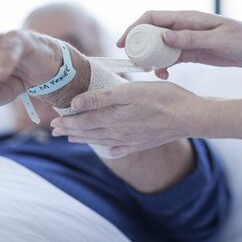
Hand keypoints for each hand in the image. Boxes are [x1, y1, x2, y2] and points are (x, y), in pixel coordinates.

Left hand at [50, 81, 205, 155]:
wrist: (189, 116)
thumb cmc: (160, 98)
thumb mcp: (128, 91)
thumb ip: (100, 98)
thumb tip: (75, 103)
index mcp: (112, 118)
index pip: (82, 122)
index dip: (66, 122)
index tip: (52, 122)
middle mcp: (117, 132)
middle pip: (88, 132)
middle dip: (70, 131)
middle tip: (55, 131)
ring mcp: (130, 140)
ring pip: (101, 140)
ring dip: (84, 139)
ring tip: (73, 139)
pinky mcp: (142, 142)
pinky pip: (119, 148)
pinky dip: (109, 148)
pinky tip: (108, 149)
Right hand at [117, 10, 241, 78]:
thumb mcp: (219, 39)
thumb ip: (191, 39)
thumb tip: (164, 38)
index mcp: (188, 18)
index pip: (153, 18)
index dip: (135, 27)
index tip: (123, 42)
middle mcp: (183, 28)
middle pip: (151, 33)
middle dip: (138, 46)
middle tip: (132, 61)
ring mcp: (186, 41)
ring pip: (159, 48)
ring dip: (151, 58)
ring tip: (148, 71)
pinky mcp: (191, 53)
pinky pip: (170, 58)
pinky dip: (163, 66)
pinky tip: (164, 75)